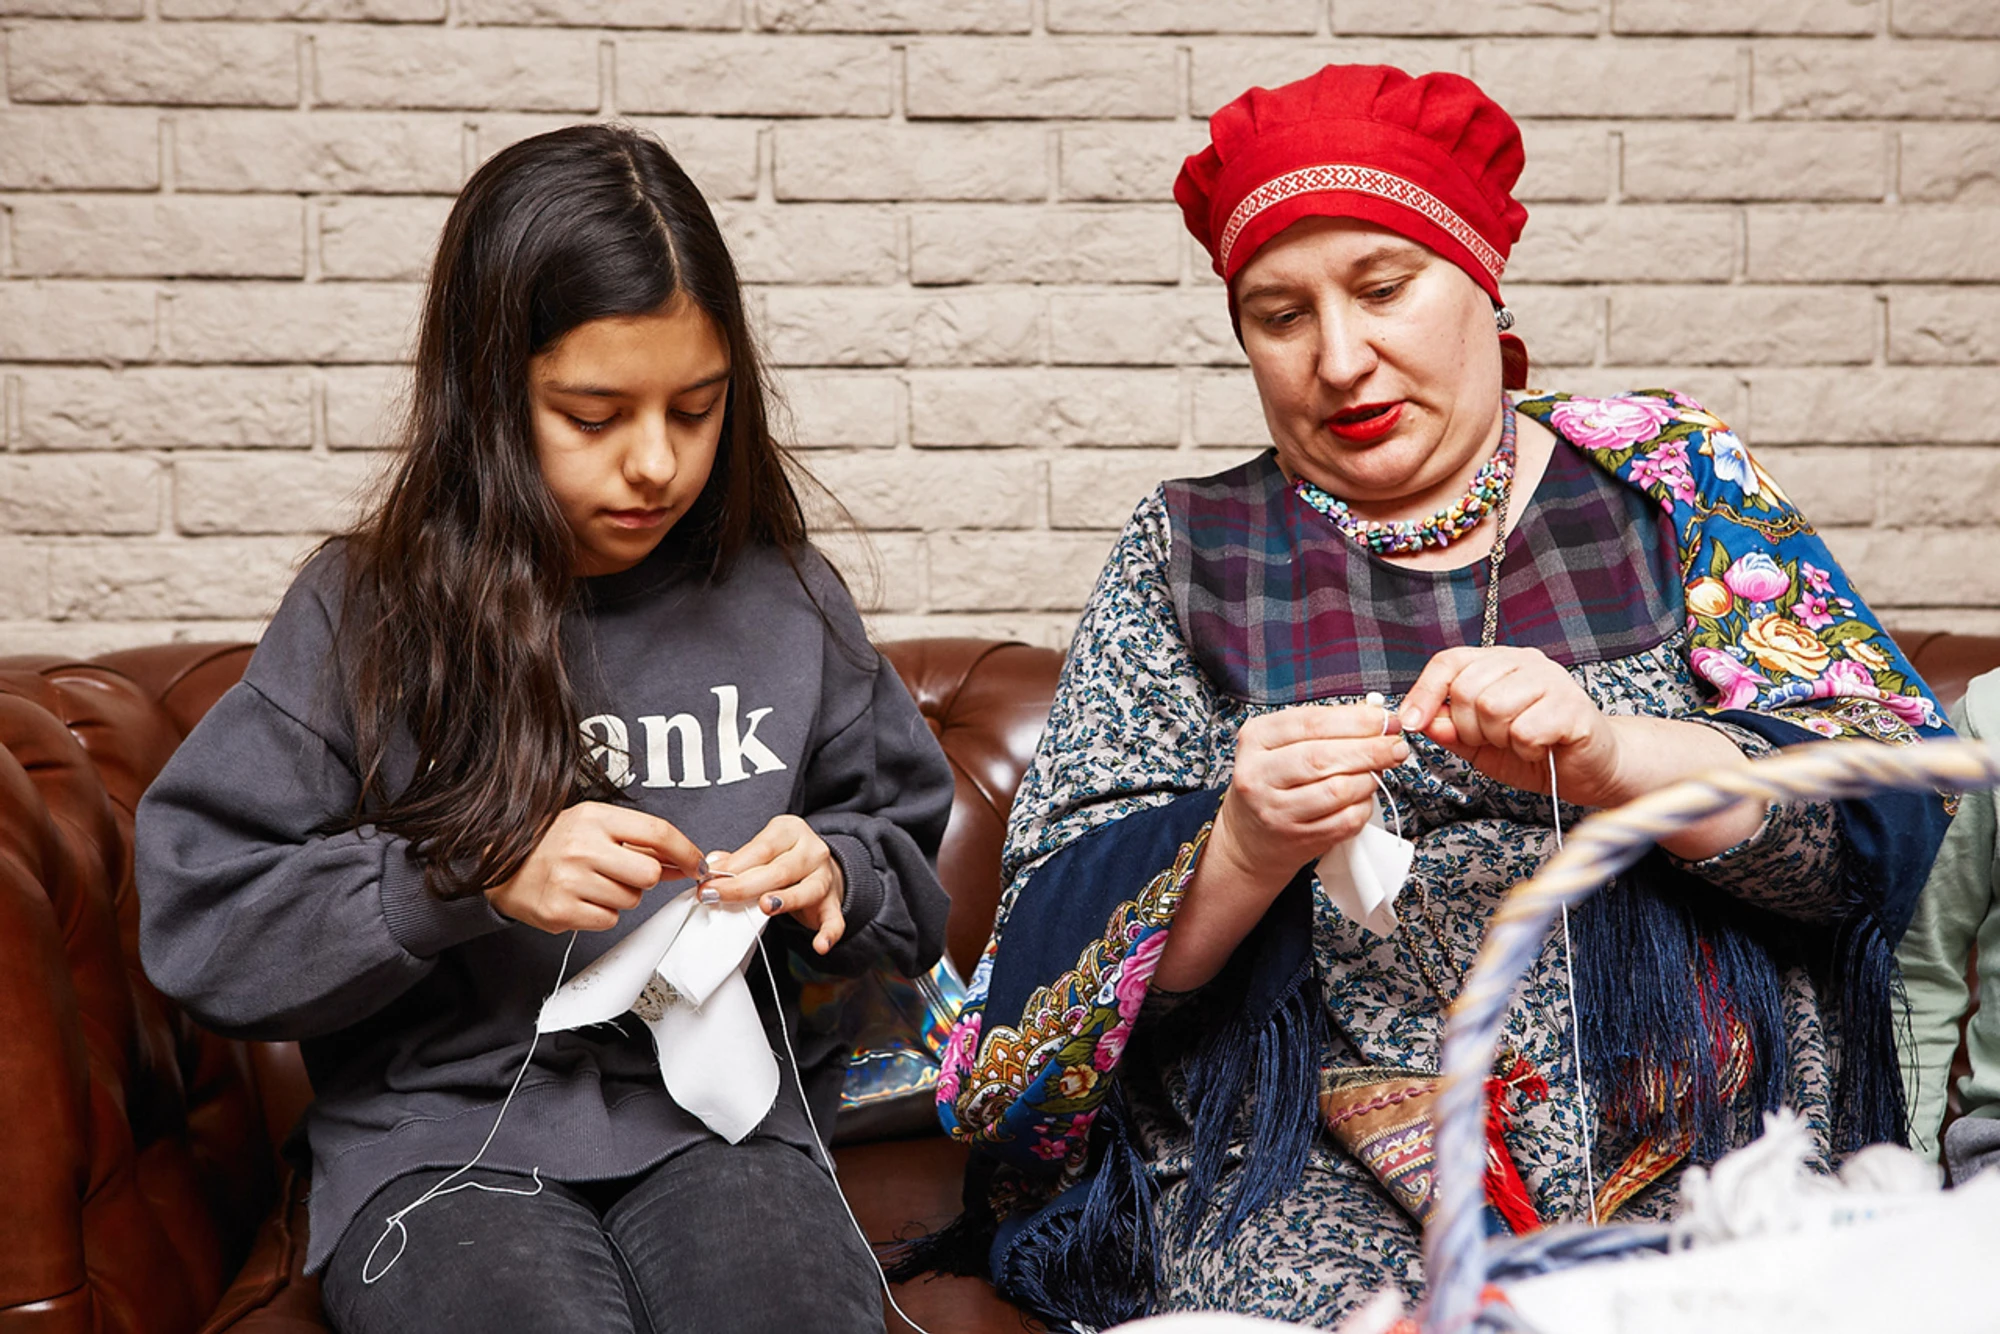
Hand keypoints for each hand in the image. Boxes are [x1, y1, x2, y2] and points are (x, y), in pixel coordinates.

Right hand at [486, 802, 704, 933]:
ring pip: (630, 900)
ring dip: (621, 896)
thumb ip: (640, 841)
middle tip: (622, 873)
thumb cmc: (554, 842)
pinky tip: (582, 899)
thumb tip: (684, 861)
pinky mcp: (561, 911)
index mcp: (595, 818)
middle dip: (645, 879)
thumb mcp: (595, 825)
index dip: (686, 851)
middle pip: (649, 874)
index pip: (657, 832)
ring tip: (593, 883)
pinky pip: (608, 920)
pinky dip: (602, 913)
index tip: (697, 864)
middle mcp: (582, 847)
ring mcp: (569, 881)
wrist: (501, 864)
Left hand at [702, 815, 846, 954]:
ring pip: (807, 890)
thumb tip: (714, 863)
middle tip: (716, 896)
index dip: (733, 865)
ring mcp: (825, 878)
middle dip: (744, 885)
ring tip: (765, 906)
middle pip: (780, 870)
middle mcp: (813, 851)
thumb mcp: (763, 851)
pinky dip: (829, 933)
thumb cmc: (783, 861)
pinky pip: (835, 919)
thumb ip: (739, 859)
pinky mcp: (833, 904)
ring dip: (785, 900)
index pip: (762, 848)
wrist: (823, 869)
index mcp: (792, 831)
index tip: (708, 881)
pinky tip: (820, 945)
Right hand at [1212, 701, 1412, 882]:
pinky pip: (1345, 820)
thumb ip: (1325, 726)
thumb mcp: (1282, 743)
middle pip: (1324, 757)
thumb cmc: (1273, 780)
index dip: (1356, 720)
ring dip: (1369, 778)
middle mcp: (1258, 775)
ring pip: (1338, 790)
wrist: (1250, 836)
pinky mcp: (1298, 838)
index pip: (1311, 723)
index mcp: (1255, 739)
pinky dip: (1364, 805)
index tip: (1386, 720)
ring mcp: (1276, 810)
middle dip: (1370, 749)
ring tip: (1377, 771)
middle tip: (1396, 746)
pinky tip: (1363, 796)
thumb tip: (1375, 715)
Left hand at [1400, 646, 1765, 858]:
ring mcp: (1552, 679)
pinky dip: (1526, 749)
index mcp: (1499, 663)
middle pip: (1467, 689)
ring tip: (1520, 742)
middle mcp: (1525, 661)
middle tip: (1495, 740)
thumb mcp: (1481, 745)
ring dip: (1500, 738)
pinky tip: (1542, 749)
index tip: (1410, 723)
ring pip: (1493, 707)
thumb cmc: (1537, 751)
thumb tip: (1421, 720)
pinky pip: (1525, 729)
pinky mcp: (1572, 707)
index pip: (1449, 662)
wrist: (1593, 770)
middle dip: (1469, 728)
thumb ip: (1451, 731)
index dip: (1424, 692)